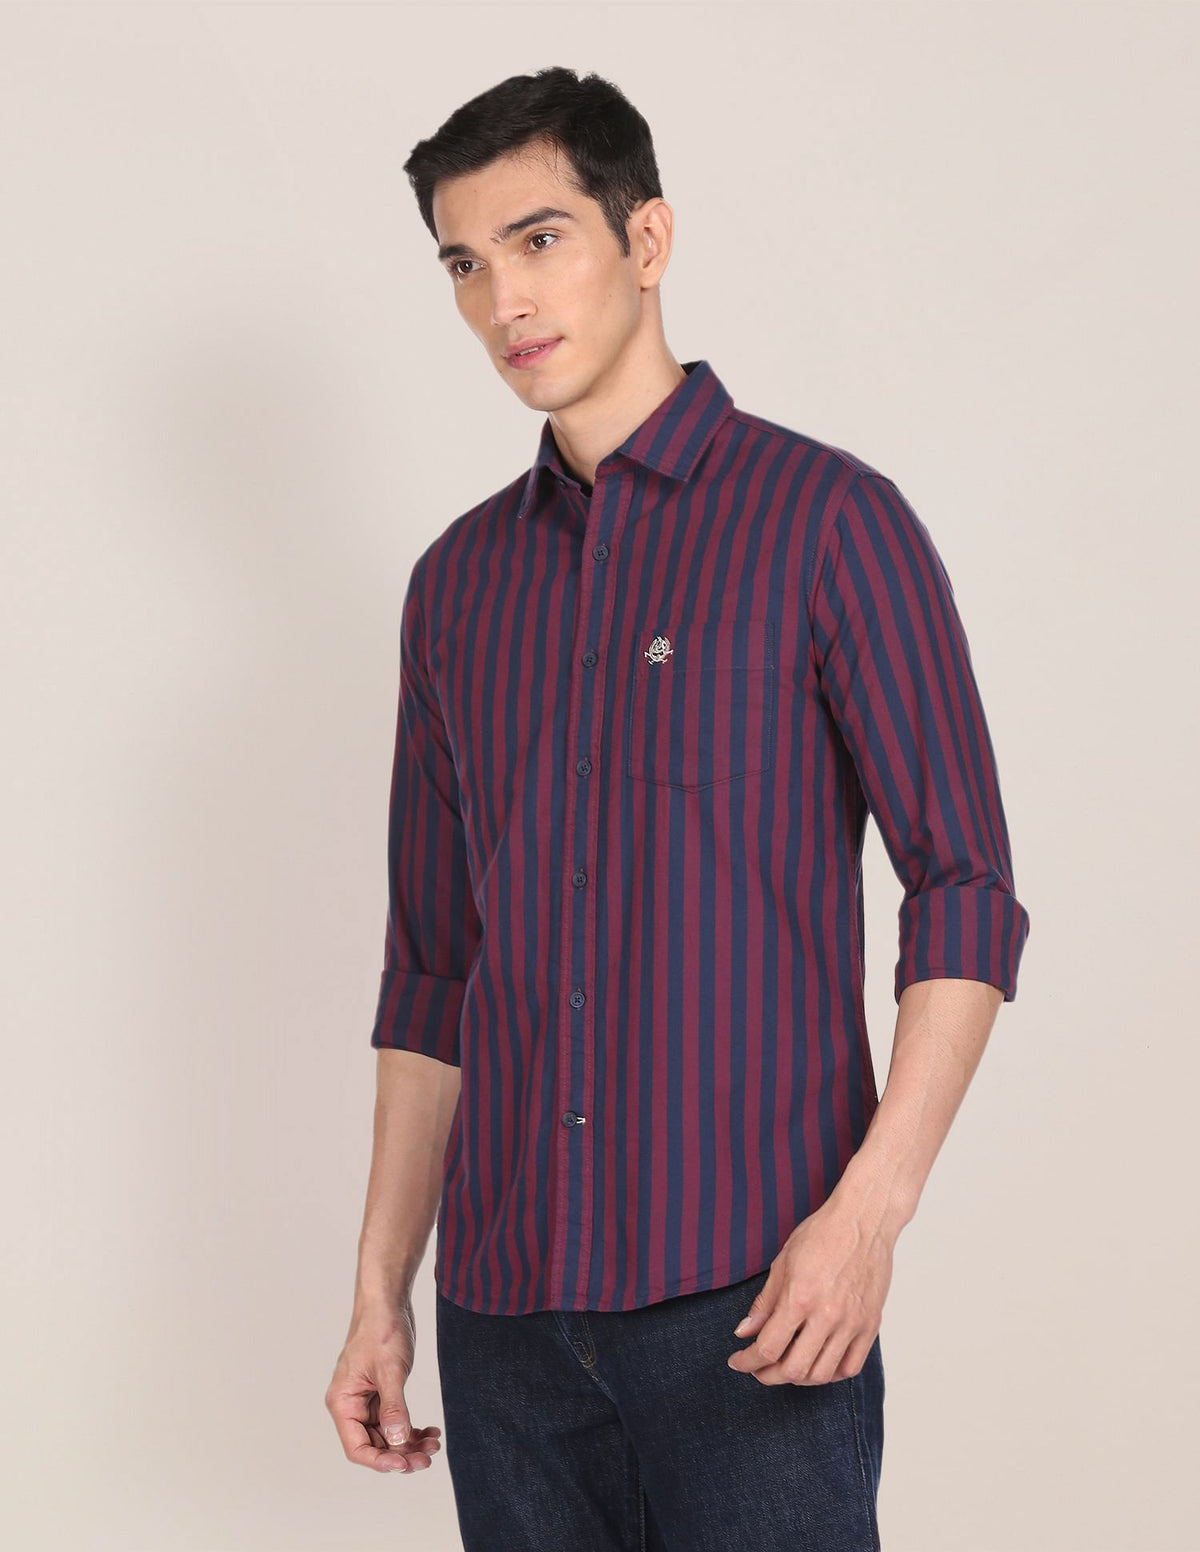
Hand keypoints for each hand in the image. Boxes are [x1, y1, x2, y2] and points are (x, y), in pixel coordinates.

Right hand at [326, 1298, 442, 1473]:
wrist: (388, 1303)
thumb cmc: (381, 1330)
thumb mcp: (390, 1370)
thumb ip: (393, 1407)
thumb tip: (397, 1441)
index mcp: (343, 1402)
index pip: (357, 1447)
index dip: (380, 1461)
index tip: (405, 1464)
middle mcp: (351, 1406)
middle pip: (374, 1444)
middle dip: (401, 1454)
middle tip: (428, 1458)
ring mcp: (367, 1400)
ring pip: (387, 1435)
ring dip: (409, 1443)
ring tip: (434, 1445)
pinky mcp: (382, 1393)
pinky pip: (395, 1420)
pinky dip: (411, 1428)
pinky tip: (431, 1431)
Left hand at [725, 1196, 892, 1385]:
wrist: (864, 1220)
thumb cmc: (823, 1234)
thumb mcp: (783, 1262)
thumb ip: (764, 1303)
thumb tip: (745, 1332)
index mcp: (800, 1297)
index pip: (768, 1347)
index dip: (747, 1361)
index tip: (738, 1362)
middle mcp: (827, 1315)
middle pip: (794, 1369)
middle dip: (769, 1375)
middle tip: (759, 1368)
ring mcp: (852, 1323)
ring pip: (822, 1375)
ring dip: (798, 1378)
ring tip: (786, 1366)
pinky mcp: (870, 1325)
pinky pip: (850, 1367)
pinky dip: (830, 1374)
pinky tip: (817, 1364)